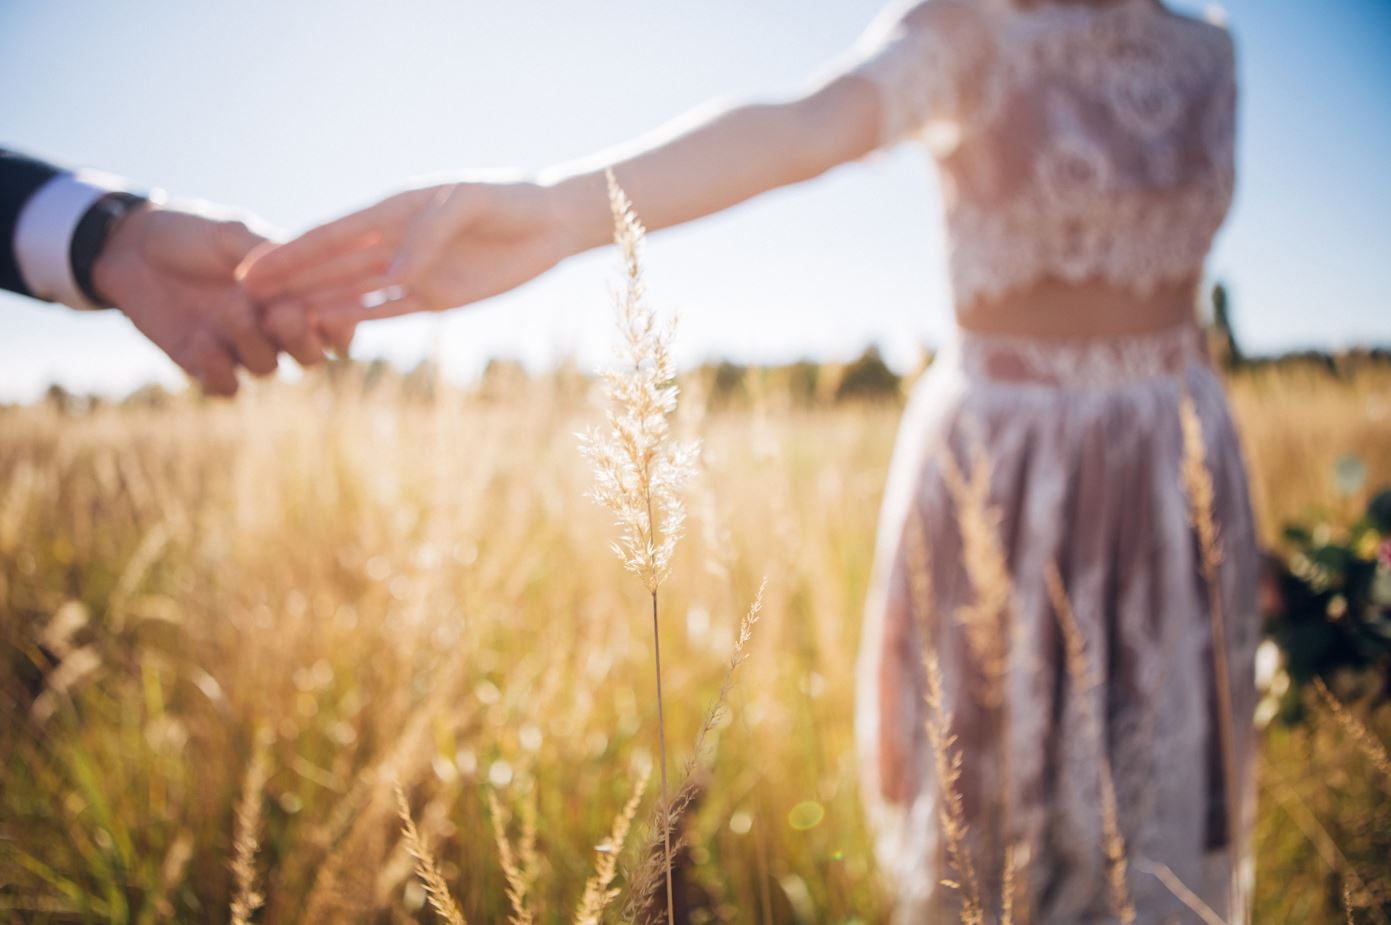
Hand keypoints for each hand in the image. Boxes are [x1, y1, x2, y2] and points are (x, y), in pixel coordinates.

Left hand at [93, 202, 336, 396]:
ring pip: (268, 369)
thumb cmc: (190, 233)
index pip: (332, 321)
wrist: (129, 246)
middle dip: (303, 340)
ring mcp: (238, 347)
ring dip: (253, 343)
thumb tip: (314, 274)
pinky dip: (219, 371)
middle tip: (283, 314)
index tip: (327, 314)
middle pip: (310, 357)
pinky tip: (201, 342)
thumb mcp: (234, 234)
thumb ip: (275, 256)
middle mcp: (271, 326)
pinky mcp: (203, 364)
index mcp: (291, 293)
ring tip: (229, 309)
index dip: (339, 325)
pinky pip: (226, 388)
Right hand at [240, 179, 577, 325]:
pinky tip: (327, 329)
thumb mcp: (471, 204)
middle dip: (288, 281)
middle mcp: (395, 242)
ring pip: (353, 291)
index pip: (333, 234)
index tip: (250, 265)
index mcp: (395, 209)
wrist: (550, 222)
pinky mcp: (435, 297)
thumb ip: (430, 235)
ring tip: (273, 319)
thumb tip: (394, 275)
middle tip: (241, 299)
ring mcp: (412, 271)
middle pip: (331, 265)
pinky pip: (389, 311)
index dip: (291, 251)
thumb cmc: (511, 200)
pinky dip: (358, 320)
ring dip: (314, 303)